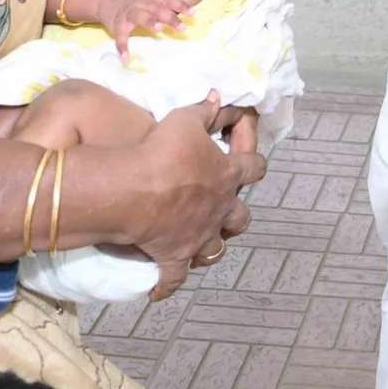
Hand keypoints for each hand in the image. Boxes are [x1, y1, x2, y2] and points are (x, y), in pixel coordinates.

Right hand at [65, 0, 193, 58]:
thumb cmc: (134, 2)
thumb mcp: (150, 0)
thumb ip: (165, 8)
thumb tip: (188, 17)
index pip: (168, 0)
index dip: (180, 6)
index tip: (193, 14)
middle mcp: (141, 4)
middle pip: (157, 9)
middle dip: (169, 17)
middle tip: (181, 27)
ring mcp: (128, 13)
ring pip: (139, 16)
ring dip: (149, 22)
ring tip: (158, 30)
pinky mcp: (116, 24)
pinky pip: (120, 36)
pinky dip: (122, 46)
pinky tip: (126, 57)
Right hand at [116, 94, 264, 295]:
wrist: (133, 189)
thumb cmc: (162, 150)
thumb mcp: (185, 120)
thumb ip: (206, 110)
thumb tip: (220, 97)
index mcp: (226, 175)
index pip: (254, 167)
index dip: (255, 162)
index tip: (251, 160)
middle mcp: (219, 209)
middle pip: (241, 217)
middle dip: (236, 212)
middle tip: (224, 206)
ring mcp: (199, 237)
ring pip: (217, 249)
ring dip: (212, 246)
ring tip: (203, 243)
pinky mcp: (175, 257)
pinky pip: (174, 278)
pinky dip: (167, 284)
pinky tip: (160, 291)